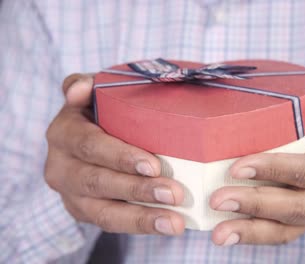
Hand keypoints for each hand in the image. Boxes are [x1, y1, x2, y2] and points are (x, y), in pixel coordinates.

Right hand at [45, 74, 184, 234]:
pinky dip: (140, 226)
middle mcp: (60, 166)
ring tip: (175, 222)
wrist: (94, 134)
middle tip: (175, 193)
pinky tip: (168, 225)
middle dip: (137, 190)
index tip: (153, 165)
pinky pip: (111, 224)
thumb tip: (78, 88)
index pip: (89, 145)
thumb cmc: (104, 111)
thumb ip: (88, 84)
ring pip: (103, 212)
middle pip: (97, 181)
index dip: (120, 157)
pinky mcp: (85, 212)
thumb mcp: (96, 91)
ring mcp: (71, 194)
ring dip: (142, 218)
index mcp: (63, 132)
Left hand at [210, 84, 304, 245]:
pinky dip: (252, 236)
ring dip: (249, 230)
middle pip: (296, 207)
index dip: (275, 170)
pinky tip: (226, 235)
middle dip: (255, 204)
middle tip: (217, 199)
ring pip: (286, 230)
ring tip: (218, 233)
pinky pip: (280, 236)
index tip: (238, 167)